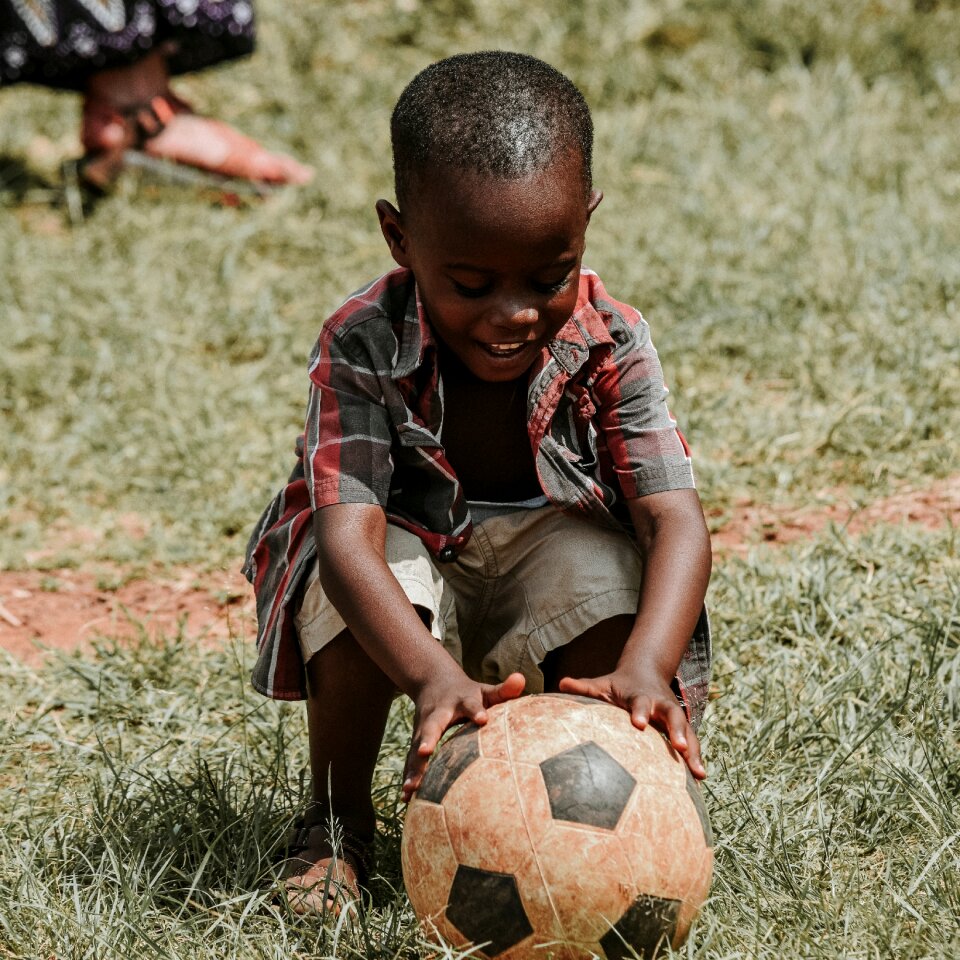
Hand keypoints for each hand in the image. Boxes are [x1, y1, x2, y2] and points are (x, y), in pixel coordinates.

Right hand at [403, 671, 524, 801]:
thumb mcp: (485, 690)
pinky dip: (409, 777)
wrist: (433, 682)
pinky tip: (406, 798)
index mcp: (460, 701)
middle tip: (425, 752)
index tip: (483, 719)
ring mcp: (423, 728)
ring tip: (410, 789)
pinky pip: (411, 760)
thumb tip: (521, 679)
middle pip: (432, 726)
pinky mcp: (416, 742)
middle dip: (428, 738)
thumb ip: (504, 689)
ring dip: (413, 767)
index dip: (476, 711)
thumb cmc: (468, 693)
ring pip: (416, 748)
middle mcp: (438, 714)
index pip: (470, 705)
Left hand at [558, 670, 705, 779]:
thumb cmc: (618, 686)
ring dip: (694, 751)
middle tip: (680, 747)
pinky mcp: (681, 729)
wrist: (646, 674)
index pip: (640, 702)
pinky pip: (692, 744)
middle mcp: (661, 705)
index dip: (640, 711)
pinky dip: (696, 760)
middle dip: (677, 730)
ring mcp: (674, 717)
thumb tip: (561, 683)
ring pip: (688, 731)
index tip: (638, 724)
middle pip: (673, 715)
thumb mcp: (602, 684)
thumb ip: (583, 688)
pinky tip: (700, 782)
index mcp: (640, 695)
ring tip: (699, 774)